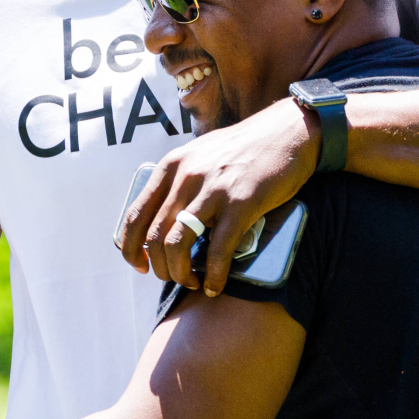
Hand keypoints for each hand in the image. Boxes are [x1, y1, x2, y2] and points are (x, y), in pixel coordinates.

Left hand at [119, 97, 319, 294]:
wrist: (287, 132)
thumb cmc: (245, 147)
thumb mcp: (200, 154)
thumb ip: (180, 180)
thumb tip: (166, 218)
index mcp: (171, 165)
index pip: (136, 214)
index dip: (130, 247)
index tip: (140, 265)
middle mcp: (186, 176)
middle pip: (155, 235)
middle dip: (160, 267)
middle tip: (174, 278)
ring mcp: (212, 190)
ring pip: (177, 244)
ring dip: (180, 273)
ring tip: (192, 282)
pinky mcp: (241, 204)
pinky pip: (218, 250)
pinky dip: (214, 275)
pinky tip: (215, 286)